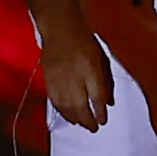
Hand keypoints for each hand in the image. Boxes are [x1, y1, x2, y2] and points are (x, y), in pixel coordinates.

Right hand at [27, 0, 114, 131]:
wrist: (60, 26)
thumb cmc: (84, 40)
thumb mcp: (101, 57)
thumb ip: (105, 80)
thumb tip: (108, 102)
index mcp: (90, 68)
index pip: (95, 96)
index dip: (99, 112)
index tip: (103, 121)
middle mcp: (73, 75)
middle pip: (79, 105)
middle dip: (87, 120)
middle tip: (94, 128)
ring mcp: (58, 77)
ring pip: (65, 105)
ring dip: (74, 118)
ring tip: (82, 125)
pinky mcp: (47, 78)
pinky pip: (54, 100)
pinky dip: (62, 110)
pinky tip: (68, 116)